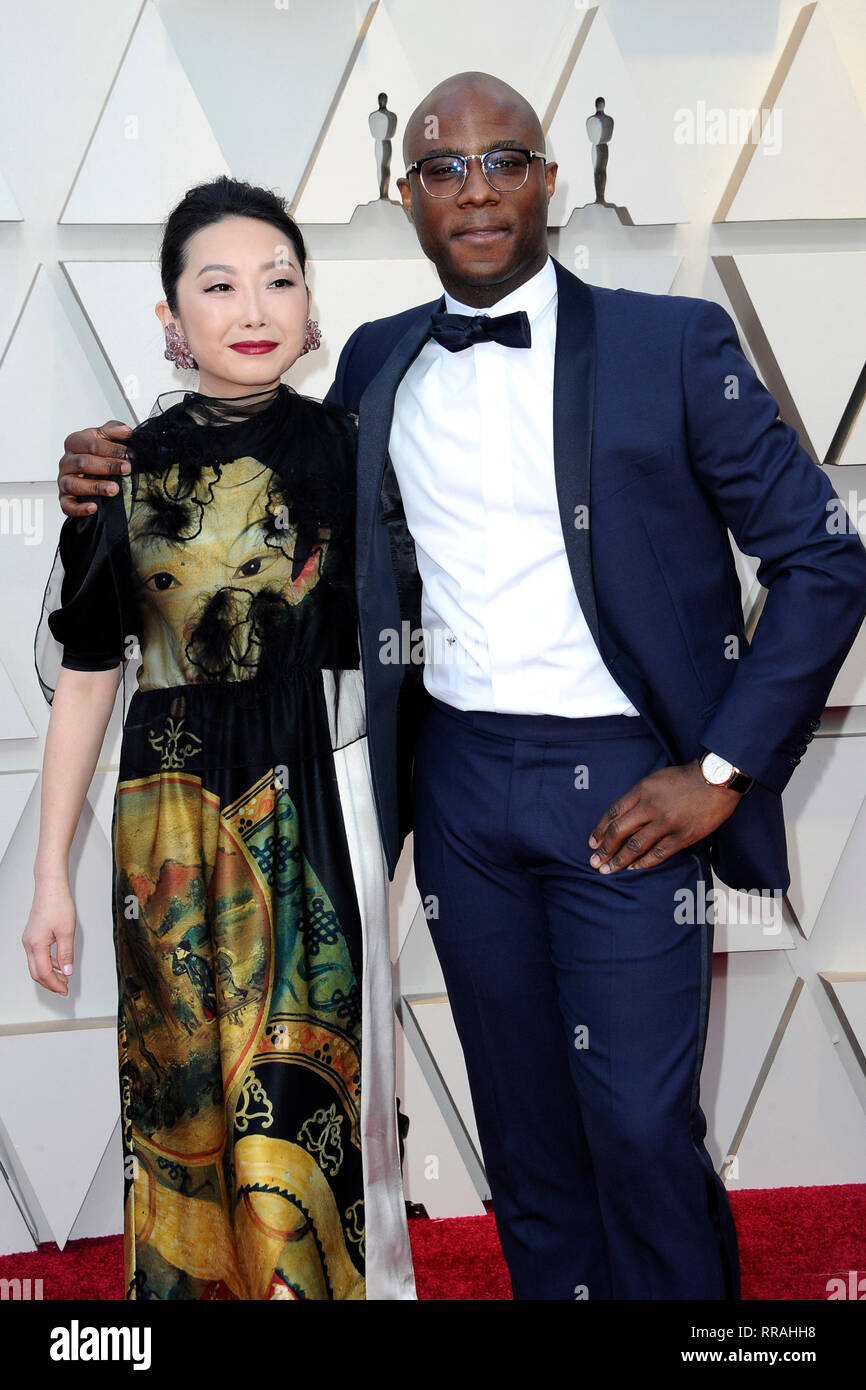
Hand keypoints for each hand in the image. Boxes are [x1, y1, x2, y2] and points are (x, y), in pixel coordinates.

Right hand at [23, 877, 76, 993]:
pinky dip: (48, 962)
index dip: (55, 984)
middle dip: (50, 983)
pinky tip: (59, 963)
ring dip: (49, 973)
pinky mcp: (32, 935)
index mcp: (36, 944)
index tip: (65, 990)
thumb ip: (66, 954)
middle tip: (64, 988)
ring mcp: (29, 939)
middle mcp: (29, 943)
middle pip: (36, 972)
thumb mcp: (67, 932)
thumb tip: (67, 971)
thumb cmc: (58, 904)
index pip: (44, 973)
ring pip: (36, 964)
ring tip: (64, 977)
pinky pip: (38, 955)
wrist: (50, 887)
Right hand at [59, 421, 131, 517]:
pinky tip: (93, 507)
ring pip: (74, 484)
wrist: (90, 469)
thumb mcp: (105, 436)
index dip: (110, 448)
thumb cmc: (96, 452)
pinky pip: (67, 505)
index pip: (90, 444)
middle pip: (83, 463)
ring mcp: (64, 480)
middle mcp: (66, 461)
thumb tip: (126, 431)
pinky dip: (79, 508)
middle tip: (126, 469)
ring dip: (95, 486)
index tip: (127, 453)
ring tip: (114, 489)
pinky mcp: (65, 498)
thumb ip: (114, 430)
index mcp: (75, 443)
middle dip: (107, 466)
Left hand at [588, 759, 741, 873]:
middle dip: (604, 849)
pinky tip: (634, 868)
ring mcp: (667, 823)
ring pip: (636, 846)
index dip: (600, 830)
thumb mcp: (655, 779)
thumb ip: (638, 796)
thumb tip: (621, 818)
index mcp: (642, 790)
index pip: (613, 813)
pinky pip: (659, 854)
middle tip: (594, 862)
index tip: (592, 842)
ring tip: (608, 870)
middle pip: (620, 831)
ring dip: (619, 860)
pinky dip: (644, 863)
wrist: (718, 779)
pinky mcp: (683, 836)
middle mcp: (651, 807)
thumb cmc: (686, 778)